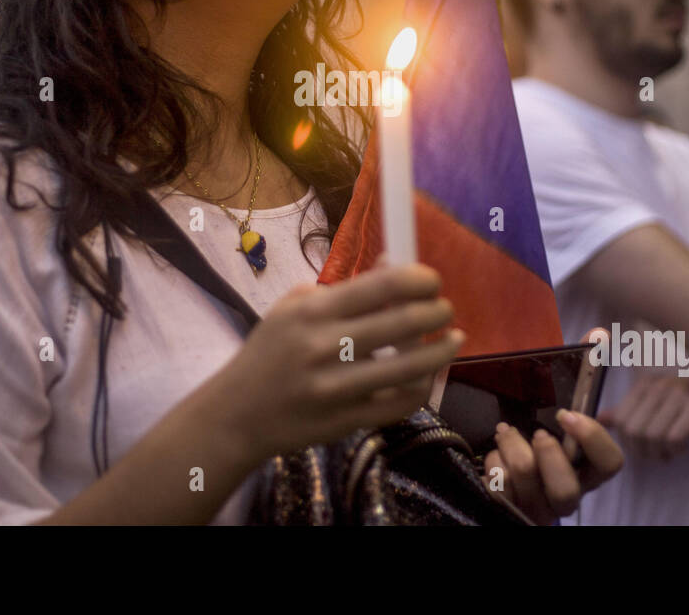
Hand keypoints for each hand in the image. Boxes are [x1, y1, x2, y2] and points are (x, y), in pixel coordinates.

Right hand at [215, 261, 462, 459]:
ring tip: (453, 339)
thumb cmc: (269, 353)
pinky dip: (423, 387)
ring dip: (443, 351)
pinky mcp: (346, 422)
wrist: (235, 415)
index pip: (382, 285)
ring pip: (411, 367)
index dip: (419, 279)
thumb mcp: (292, 309)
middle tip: (444, 308)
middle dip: (438, 311)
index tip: (431, 280)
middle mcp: (325, 347)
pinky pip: (400, 404)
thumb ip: (343, 290)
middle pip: (405, 322)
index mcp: (313, 311)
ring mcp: (336, 388)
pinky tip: (428, 375)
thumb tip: (395, 265)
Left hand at [482, 411, 623, 523]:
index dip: (592, 436)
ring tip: (505, 433)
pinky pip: (499, 482)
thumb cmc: (536, 454)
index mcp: (586, 478)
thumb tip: (573, 410)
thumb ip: (569, 427)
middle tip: (538, 434)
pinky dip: (495, 460)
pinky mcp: (509, 510)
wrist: (504, 485)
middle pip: (565, 490)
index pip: (609, 463)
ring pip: (525, 475)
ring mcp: (537, 510)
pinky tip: (498, 456)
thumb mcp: (557, 440)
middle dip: (548, 453)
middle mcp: (565, 501)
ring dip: (512, 444)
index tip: (566, 415)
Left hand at [599, 374, 688, 460]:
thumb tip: (601, 419)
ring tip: (669, 452)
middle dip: (642, 451)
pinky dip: (675, 450)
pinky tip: (683, 448)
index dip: (627, 442)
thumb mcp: (660, 404)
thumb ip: (630, 410)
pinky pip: (673, 438)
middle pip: (633, 430)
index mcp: (645, 384)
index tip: (642, 449)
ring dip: (659, 453)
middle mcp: (658, 385)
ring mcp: (677, 395)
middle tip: (657, 455)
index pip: (620, 420)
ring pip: (651, 436)